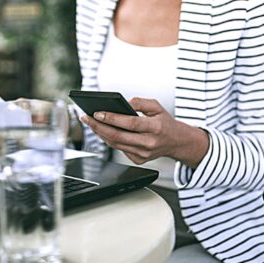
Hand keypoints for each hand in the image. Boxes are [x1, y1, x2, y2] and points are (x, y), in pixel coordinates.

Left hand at [79, 97, 207, 167]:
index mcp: (156, 128)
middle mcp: (149, 143)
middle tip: (86, 117)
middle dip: (98, 126)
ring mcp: (144, 154)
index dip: (112, 118)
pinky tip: (102, 131)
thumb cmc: (165, 122)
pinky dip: (109, 139)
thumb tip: (122, 102)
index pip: (130, 123)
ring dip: (100, 133)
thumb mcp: (157, 106)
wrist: (177, 142)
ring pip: (116, 144)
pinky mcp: (139, 160)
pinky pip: (119, 149)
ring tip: (90, 122)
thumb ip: (140, 102)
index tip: (97, 113)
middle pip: (118, 136)